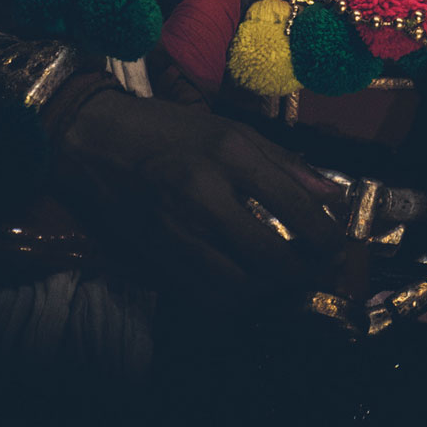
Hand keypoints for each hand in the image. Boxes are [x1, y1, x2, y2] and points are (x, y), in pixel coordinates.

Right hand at [53, 88, 344, 309]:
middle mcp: (204, 195)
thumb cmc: (165, 129)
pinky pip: (206, 296)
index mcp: (228, 153)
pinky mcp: (157, 256)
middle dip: (303, 272)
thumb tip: (332, 194)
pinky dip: (235, 298)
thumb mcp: (228, 129)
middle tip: (312, 267)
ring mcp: (178, 231)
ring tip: (280, 275)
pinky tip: (244, 282)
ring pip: (241, 287)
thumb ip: (283, 162)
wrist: (92, 140)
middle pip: (272, 258)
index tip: (335, 243)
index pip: (296, 207)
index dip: (327, 236)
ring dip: (269, 290)